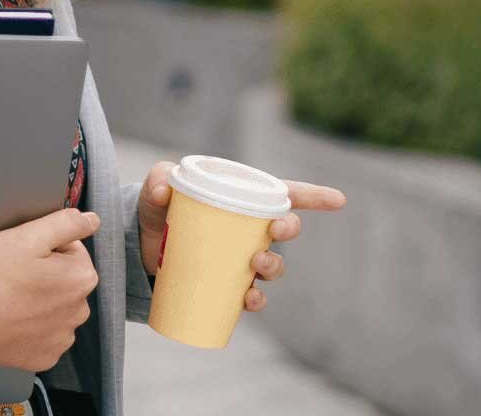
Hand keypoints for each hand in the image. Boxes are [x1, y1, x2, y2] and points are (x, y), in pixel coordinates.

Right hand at [0, 207, 99, 371]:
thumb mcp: (27, 235)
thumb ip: (66, 223)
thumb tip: (92, 220)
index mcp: (81, 277)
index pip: (71, 249)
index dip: (46, 246)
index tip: (24, 254)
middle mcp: (79, 310)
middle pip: (65, 279)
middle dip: (45, 274)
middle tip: (14, 274)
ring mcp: (62, 337)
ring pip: (55, 307)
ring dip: (39, 300)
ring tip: (10, 297)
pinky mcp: (45, 356)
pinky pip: (43, 334)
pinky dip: (30, 326)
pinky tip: (11, 318)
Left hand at [136, 161, 345, 312]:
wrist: (141, 242)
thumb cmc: (158, 206)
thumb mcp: (156, 187)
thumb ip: (158, 180)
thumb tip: (163, 193)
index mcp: (242, 198)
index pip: (285, 194)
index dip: (315, 196)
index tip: (339, 200)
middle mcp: (249, 229)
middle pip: (284, 229)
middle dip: (289, 229)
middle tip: (275, 230)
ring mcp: (240, 257)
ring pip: (272, 265)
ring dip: (273, 266)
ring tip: (256, 266)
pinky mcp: (227, 282)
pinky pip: (251, 296)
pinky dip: (255, 301)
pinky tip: (250, 300)